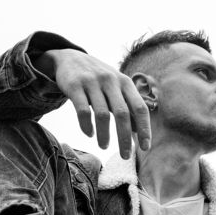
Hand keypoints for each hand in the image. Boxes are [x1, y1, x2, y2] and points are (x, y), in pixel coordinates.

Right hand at [35, 48, 150, 157]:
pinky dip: (87, 126)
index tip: (145, 148)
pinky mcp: (75, 85)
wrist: (70, 58)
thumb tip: (140, 132)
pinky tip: (89, 134)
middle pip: (122, 114)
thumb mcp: (117, 88)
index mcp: (125, 83)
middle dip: (124, 138)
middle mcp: (111, 81)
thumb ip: (129, 107)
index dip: (145, 129)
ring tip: (104, 146)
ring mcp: (92, 82)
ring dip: (104, 135)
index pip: (140, 108)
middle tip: (125, 156)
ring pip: (102, 115)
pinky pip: (83, 111)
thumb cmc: (99, 80)